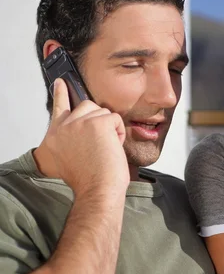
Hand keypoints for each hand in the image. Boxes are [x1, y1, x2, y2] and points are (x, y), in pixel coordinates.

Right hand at [44, 78, 129, 196]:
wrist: (97, 191)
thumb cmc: (89, 181)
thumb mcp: (70, 159)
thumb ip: (72, 139)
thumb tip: (87, 127)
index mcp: (55, 136)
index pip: (59, 108)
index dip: (61, 94)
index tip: (60, 82)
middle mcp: (63, 127)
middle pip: (86, 107)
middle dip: (98, 121)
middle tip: (100, 144)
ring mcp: (79, 123)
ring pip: (102, 112)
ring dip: (109, 130)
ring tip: (104, 150)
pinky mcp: (97, 123)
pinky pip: (114, 119)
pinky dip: (119, 134)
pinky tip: (111, 149)